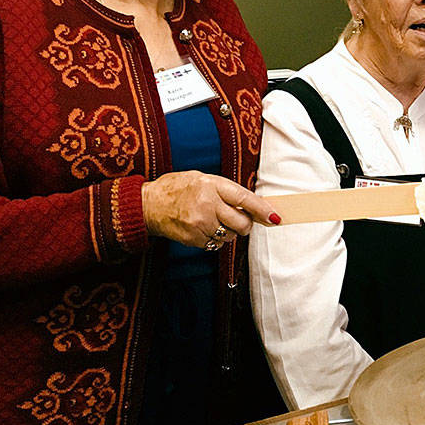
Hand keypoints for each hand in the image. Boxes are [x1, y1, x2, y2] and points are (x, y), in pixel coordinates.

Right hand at [142, 171, 278, 250]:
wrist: (148, 204)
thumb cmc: (178, 188)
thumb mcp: (203, 179)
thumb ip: (226, 191)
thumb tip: (252, 205)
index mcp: (212, 185)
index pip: (244, 199)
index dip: (262, 210)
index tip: (276, 217)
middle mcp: (207, 205)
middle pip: (241, 223)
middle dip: (246, 224)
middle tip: (240, 220)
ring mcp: (199, 224)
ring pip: (230, 236)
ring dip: (229, 232)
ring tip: (214, 220)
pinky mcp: (193, 239)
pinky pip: (216, 244)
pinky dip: (215, 239)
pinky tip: (204, 228)